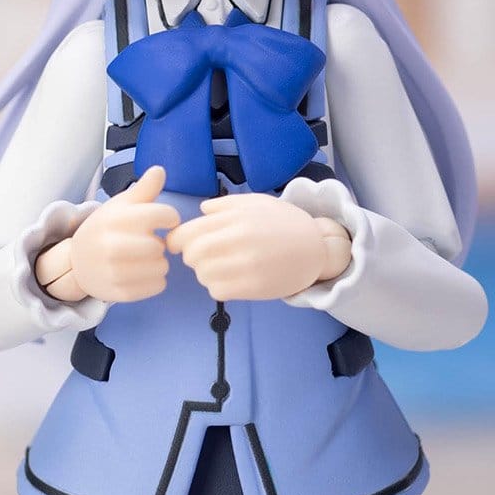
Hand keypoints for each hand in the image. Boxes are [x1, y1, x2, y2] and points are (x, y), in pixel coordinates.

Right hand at [36, 164, 179, 304]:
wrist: (77, 262)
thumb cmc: (107, 229)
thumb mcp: (120, 205)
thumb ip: (143, 189)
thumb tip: (160, 170)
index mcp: (115, 218)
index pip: (164, 215)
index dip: (170, 218)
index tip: (162, 220)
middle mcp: (112, 245)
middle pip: (160, 246)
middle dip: (159, 244)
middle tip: (147, 243)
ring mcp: (114, 271)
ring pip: (161, 267)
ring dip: (159, 263)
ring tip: (143, 258)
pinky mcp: (119, 292)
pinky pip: (157, 286)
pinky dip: (155, 280)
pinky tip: (141, 273)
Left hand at [166, 192, 350, 300]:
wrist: (316, 248)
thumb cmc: (284, 223)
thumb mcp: (257, 202)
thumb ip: (225, 204)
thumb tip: (200, 211)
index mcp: (237, 217)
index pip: (189, 232)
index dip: (177, 240)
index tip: (179, 245)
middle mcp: (240, 240)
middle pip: (192, 254)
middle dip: (192, 256)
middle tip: (204, 256)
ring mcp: (247, 265)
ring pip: (202, 275)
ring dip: (205, 272)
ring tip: (221, 266)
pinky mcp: (254, 288)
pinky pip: (217, 291)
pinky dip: (218, 287)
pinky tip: (230, 279)